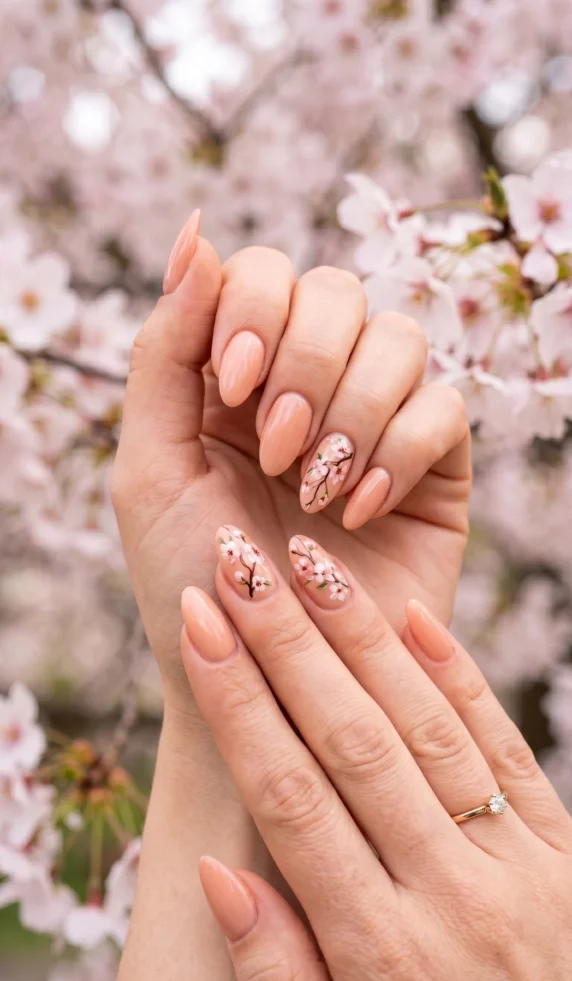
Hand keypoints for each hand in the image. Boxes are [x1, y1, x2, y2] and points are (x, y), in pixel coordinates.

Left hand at [111, 213, 469, 707]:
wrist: (262, 683)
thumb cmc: (193, 583)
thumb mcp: (149, 468)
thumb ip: (163, 350)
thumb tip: (197, 233)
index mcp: (231, 375)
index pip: (262, 273)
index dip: (253, 309)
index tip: (230, 387)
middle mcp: (306, 386)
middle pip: (337, 291)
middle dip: (305, 365)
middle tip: (275, 450)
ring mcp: (373, 422)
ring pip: (400, 338)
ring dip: (353, 409)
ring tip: (313, 488)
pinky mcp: (430, 467)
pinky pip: (444, 408)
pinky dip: (399, 451)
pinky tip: (359, 510)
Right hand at [181, 525, 571, 980]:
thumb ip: (279, 978)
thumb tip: (216, 870)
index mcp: (382, 954)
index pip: (290, 797)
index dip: (237, 702)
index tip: (199, 626)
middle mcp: (451, 893)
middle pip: (351, 740)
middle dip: (286, 642)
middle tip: (239, 565)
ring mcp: (521, 865)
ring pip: (424, 725)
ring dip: (359, 636)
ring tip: (308, 563)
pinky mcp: (565, 849)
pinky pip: (505, 745)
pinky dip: (457, 675)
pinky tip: (410, 616)